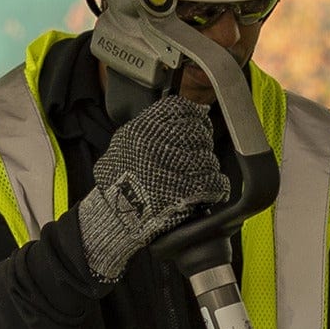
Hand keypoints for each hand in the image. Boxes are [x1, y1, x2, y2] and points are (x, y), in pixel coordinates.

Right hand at [78, 94, 230, 283]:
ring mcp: (172, 169)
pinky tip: (210, 192)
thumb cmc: (118, 183)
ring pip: (208, 159)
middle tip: (195, 159)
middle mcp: (157, 145)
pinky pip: (214, 182)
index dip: (195, 117)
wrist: (113, 218)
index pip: (180, 109)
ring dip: (207, 169)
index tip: (198, 126)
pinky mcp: (185, 192)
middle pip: (198, 134)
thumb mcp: (125, 144)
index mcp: (142, 130)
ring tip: (195, 179)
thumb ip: (154, 125)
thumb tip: (198, 110)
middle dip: (202, 146)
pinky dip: (217, 188)